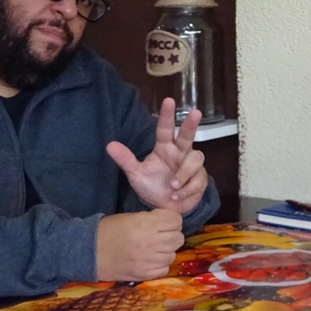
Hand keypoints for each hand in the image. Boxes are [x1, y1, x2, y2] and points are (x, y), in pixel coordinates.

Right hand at [96, 209, 184, 280]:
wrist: (87, 252)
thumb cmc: (108, 230)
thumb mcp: (130, 217)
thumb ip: (151, 219)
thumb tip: (168, 222)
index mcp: (145, 224)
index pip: (176, 220)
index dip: (171, 220)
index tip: (164, 222)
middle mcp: (150, 242)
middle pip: (178, 238)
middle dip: (172, 235)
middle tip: (161, 235)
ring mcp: (148, 261)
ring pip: (173, 254)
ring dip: (166, 250)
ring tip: (154, 248)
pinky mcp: (144, 275)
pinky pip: (164, 269)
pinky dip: (160, 264)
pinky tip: (150, 260)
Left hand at [106, 98, 208, 213]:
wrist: (164, 209)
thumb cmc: (152, 187)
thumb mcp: (136, 174)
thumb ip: (126, 159)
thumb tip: (109, 144)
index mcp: (164, 148)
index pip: (165, 129)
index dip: (167, 115)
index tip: (168, 100)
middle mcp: (180, 153)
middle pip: (188, 135)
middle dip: (191, 124)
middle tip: (195, 113)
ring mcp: (192, 166)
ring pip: (195, 159)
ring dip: (183, 173)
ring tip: (172, 186)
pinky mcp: (200, 179)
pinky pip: (197, 180)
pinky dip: (186, 190)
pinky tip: (177, 196)